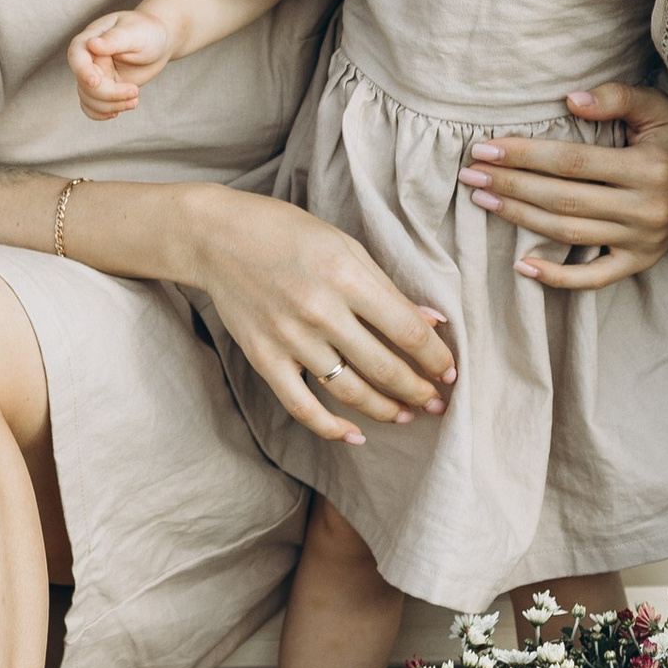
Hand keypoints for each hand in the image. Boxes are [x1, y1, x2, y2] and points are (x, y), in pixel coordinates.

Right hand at [69, 8, 174, 121]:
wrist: (160, 43)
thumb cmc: (147, 31)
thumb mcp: (135, 33)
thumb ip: (114, 39)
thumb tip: (92, 44)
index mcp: (91, 38)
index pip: (76, 55)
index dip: (82, 71)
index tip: (96, 82)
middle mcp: (89, 59)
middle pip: (84, 83)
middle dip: (108, 94)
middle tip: (135, 91)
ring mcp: (96, 75)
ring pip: (88, 98)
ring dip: (110, 106)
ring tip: (135, 100)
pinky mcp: (104, 89)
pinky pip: (92, 106)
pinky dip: (102, 113)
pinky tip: (119, 111)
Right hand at [181, 188, 456, 449]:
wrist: (217, 236)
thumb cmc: (287, 232)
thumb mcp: (345, 245)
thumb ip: (387, 286)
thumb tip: (432, 321)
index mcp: (346, 276)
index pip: (407, 330)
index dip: (436, 357)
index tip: (450, 370)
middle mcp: (319, 311)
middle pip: (384, 367)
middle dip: (419, 390)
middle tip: (437, 402)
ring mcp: (289, 338)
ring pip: (349, 391)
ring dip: (385, 410)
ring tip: (406, 415)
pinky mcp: (264, 358)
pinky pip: (302, 406)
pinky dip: (330, 428)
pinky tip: (355, 435)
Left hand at [458, 84, 667, 291]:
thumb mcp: (658, 107)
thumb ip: (616, 98)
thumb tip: (570, 100)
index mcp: (646, 168)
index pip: (571, 163)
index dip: (525, 155)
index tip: (486, 147)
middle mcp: (643, 209)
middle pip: (562, 199)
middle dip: (510, 184)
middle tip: (471, 173)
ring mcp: (640, 241)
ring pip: (568, 233)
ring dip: (519, 218)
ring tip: (483, 199)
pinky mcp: (639, 261)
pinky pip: (594, 279)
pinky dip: (557, 278)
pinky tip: (521, 266)